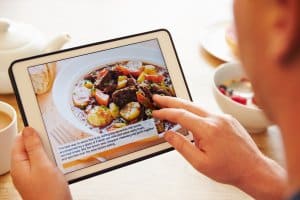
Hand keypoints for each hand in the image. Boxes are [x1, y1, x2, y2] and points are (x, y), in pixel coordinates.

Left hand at [11, 127, 71, 199]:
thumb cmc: (49, 193)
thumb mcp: (42, 165)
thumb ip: (34, 147)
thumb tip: (28, 130)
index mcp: (19, 166)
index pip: (19, 142)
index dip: (30, 132)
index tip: (42, 126)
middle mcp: (24, 170)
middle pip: (29, 148)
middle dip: (41, 142)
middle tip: (52, 139)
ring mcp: (33, 175)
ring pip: (39, 156)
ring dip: (48, 151)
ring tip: (57, 151)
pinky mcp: (42, 179)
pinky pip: (45, 164)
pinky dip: (52, 160)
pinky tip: (60, 161)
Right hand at [152, 95, 286, 199]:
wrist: (254, 169)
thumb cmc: (229, 169)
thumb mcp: (200, 163)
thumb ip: (182, 146)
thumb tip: (168, 134)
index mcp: (208, 129)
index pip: (181, 115)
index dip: (166, 112)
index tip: (156, 111)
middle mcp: (217, 119)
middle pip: (188, 105)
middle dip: (171, 100)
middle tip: (158, 98)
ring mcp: (224, 118)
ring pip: (199, 108)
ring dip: (183, 106)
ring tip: (171, 108)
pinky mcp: (229, 120)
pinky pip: (208, 113)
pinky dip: (196, 113)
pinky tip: (191, 119)